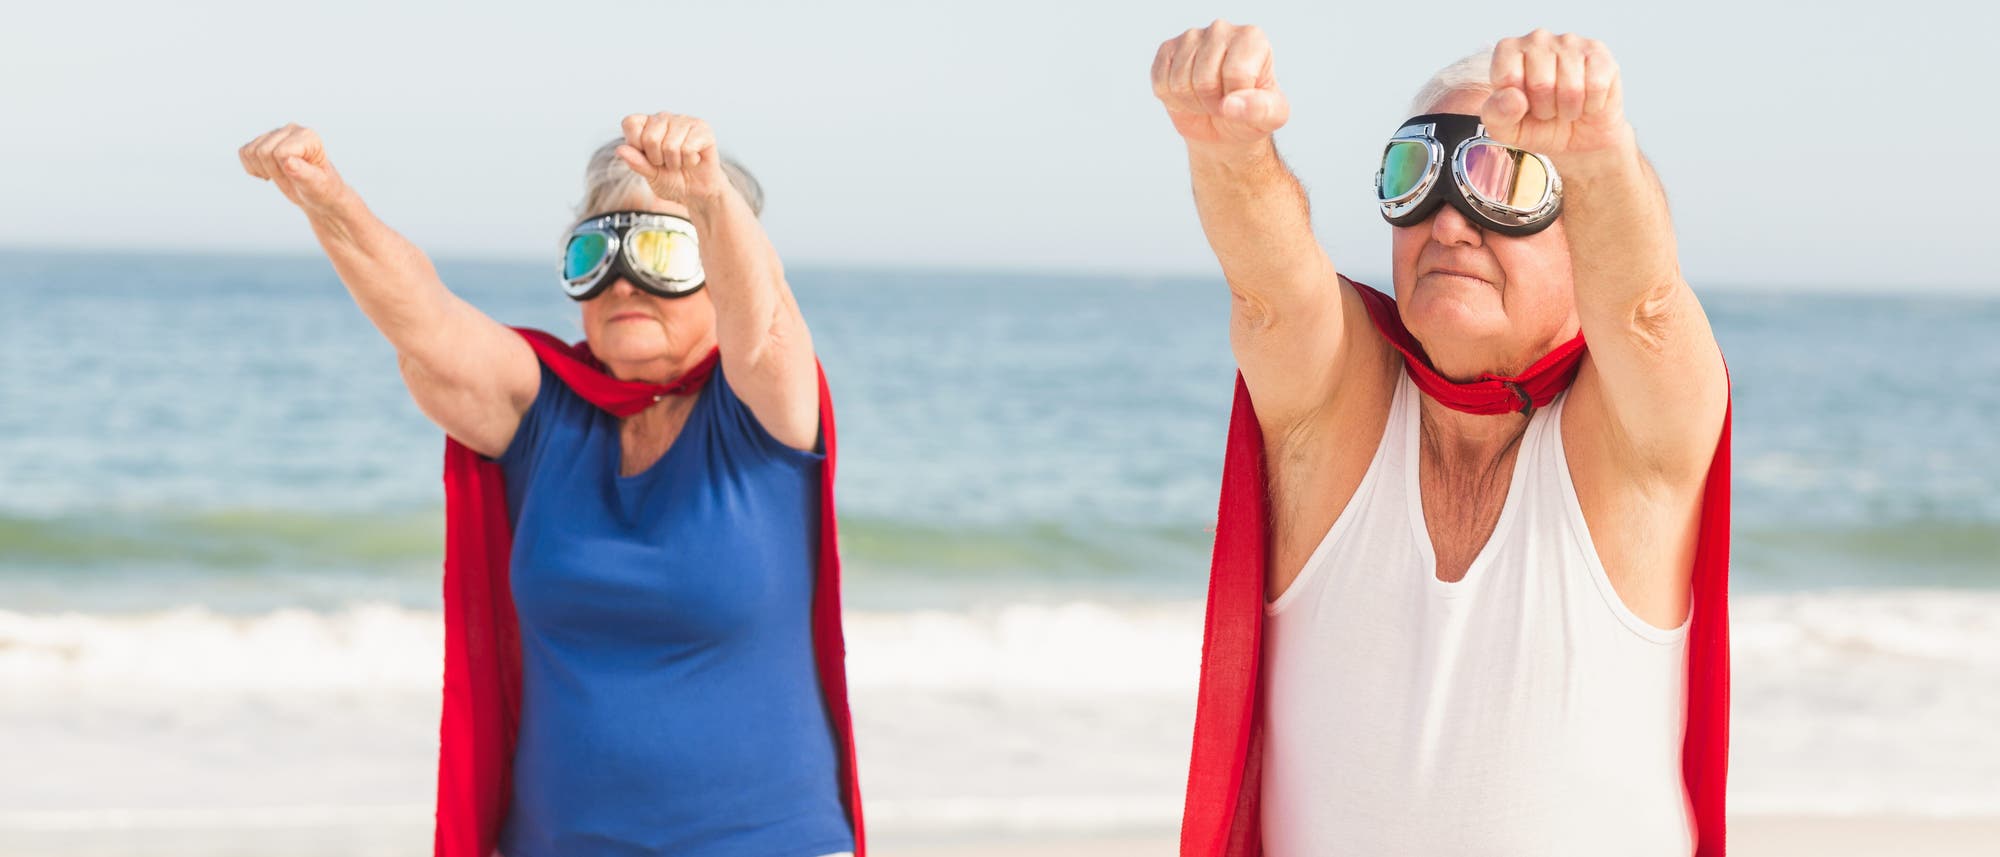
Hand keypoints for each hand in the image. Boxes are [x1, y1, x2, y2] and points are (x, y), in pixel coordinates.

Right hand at [238, 124, 349, 213]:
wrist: (318, 193)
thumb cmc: (321, 190)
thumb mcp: (316, 186)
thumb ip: (304, 174)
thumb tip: (288, 161)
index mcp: (308, 136)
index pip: (279, 152)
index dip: (284, 170)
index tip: (300, 177)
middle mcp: (291, 129)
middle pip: (263, 151)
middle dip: (273, 171)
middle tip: (291, 178)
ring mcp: (276, 133)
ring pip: (250, 151)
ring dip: (262, 169)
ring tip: (282, 174)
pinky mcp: (263, 140)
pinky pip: (243, 152)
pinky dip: (251, 167)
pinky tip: (269, 172)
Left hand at [617, 112, 727, 210]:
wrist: (697, 191)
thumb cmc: (671, 180)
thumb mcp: (650, 175)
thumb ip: (636, 163)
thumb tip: (620, 149)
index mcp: (646, 124)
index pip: (630, 123)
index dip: (636, 144)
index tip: (647, 157)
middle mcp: (664, 118)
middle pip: (650, 138)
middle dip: (658, 159)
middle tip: (667, 163)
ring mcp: (683, 120)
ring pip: (670, 145)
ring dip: (675, 162)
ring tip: (681, 162)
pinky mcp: (702, 128)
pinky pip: (688, 148)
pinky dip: (690, 161)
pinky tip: (693, 160)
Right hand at [1151, 20, 1289, 150]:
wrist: (1224, 126)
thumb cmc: (1250, 114)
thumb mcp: (1270, 117)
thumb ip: (1260, 109)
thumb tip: (1231, 104)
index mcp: (1252, 37)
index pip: (1236, 73)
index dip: (1234, 100)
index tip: (1240, 102)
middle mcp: (1221, 29)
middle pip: (1204, 79)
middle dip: (1211, 103)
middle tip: (1220, 104)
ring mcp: (1191, 37)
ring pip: (1180, 83)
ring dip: (1192, 103)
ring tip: (1205, 99)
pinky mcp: (1167, 50)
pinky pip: (1161, 83)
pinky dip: (1172, 99)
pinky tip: (1187, 94)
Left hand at [1482, 30, 1632, 160]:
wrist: (1576, 138)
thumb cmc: (1536, 126)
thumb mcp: (1506, 129)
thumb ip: (1496, 114)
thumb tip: (1513, 97)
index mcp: (1508, 50)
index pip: (1507, 77)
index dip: (1516, 103)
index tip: (1522, 105)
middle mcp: (1538, 38)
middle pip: (1541, 83)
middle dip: (1545, 108)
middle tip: (1548, 108)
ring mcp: (1570, 42)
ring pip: (1571, 86)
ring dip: (1568, 109)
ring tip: (1565, 106)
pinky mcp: (1599, 53)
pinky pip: (1596, 86)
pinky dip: (1591, 105)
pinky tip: (1586, 101)